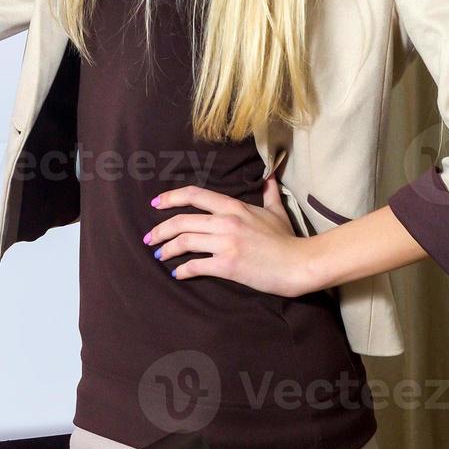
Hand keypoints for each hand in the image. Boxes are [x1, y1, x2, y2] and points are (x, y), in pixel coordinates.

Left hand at [142, 178, 315, 297]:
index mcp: (233, 206)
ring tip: (159, 255)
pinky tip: (178, 274)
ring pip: (185, 241)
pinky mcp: (228, 265)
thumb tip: (270, 175)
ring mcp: (226, 243)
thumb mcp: (276, 210)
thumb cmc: (287, 239)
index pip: (194, 195)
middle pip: (182, 220)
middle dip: (160, 230)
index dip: (171, 198)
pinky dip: (183, 270)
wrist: (299, 263)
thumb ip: (268, 192)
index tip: (155, 203)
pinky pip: (196, 265)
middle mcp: (226, 221)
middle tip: (149, 238)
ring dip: (167, 249)